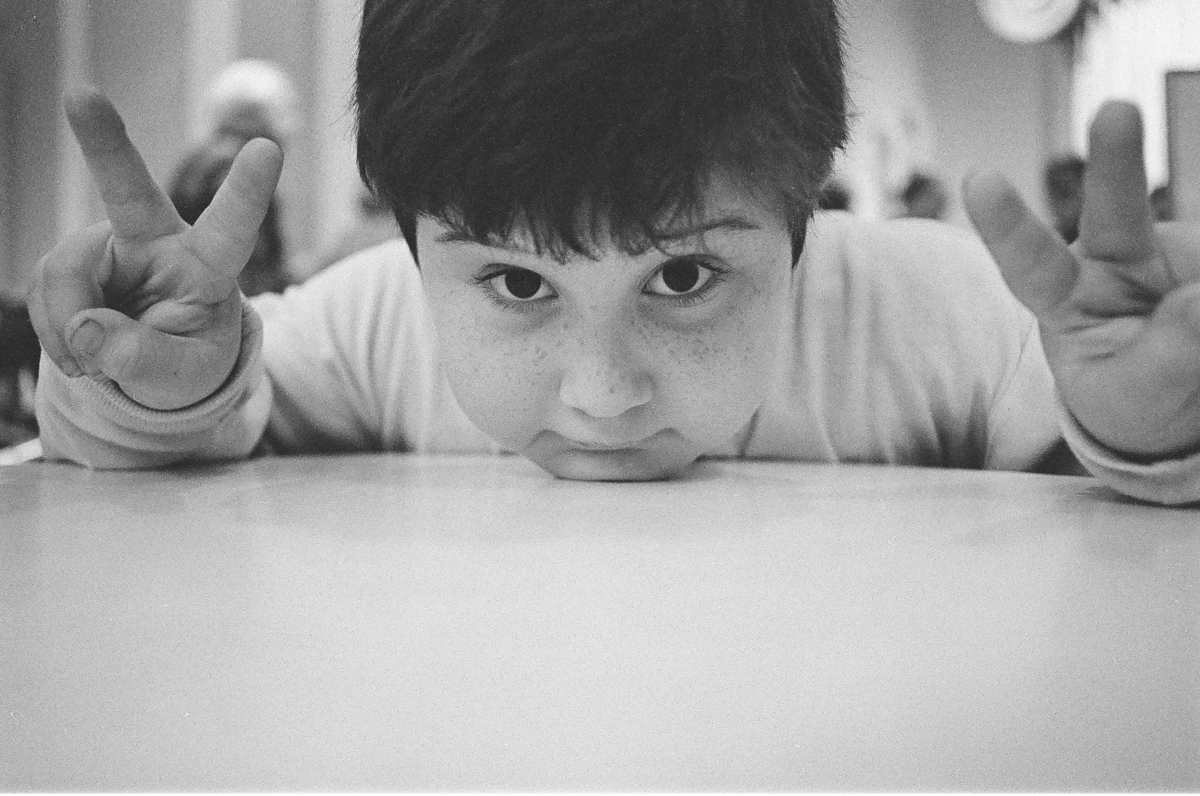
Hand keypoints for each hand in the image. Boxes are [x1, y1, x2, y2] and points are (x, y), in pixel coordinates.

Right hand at [29, 88, 282, 410]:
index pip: (233, 228)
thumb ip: (142, 358)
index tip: (268, 148)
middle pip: (129, 191)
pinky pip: (44, 292)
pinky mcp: (72, 261)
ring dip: (69, 327)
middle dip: (104, 144)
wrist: (154, 369)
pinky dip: (55, 333)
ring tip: (95, 362)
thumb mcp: (182, 378)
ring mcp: (110, 247)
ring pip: (67, 273)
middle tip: (81, 95)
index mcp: (210, 266)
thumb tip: (84, 331)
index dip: (248, 191)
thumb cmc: (189, 364)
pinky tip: (79, 351)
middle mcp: (160, 242)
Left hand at [965, 100, 1199, 459]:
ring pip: (1188, 233)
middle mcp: (1115, 263)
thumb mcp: (1140, 393)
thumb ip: (1166, 355)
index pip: (1031, 264)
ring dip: (1198, 265)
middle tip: (1116, 111)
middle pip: (1114, 208)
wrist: (1188, 402)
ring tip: (1194, 303)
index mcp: (1069, 301)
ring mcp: (1172, 252)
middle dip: (1115, 157)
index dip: (1004, 223)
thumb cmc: (1139, 397)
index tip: (978, 177)